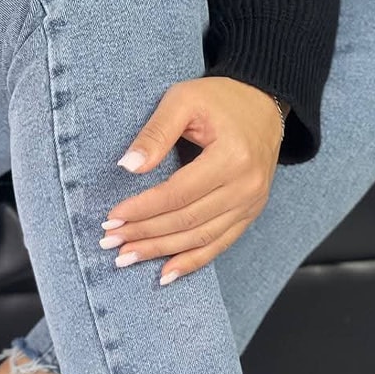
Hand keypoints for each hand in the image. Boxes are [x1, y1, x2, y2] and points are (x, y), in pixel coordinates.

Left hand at [100, 76, 284, 284]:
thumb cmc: (221, 99)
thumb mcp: (184, 100)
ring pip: (201, 238)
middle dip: (145, 234)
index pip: (178, 193)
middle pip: (187, 220)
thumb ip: (155, 132)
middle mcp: (246, 186)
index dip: (143, 208)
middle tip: (110, 242)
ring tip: (127, 257)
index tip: (112, 218)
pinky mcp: (250, 213)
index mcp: (232, 157)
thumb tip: (127, 167)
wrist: (264, 105)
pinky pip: (219, 244)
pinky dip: (192, 262)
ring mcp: (251, 204)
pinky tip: (166, 273)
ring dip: (162, 252)